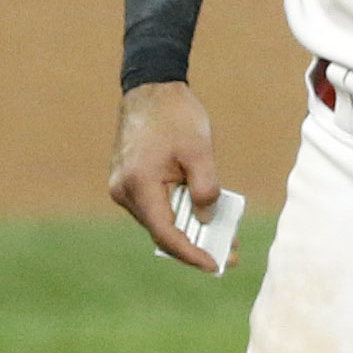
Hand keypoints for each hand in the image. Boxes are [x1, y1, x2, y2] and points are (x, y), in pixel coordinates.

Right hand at [112, 82, 221, 268]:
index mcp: (139, 184)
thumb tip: (207, 220)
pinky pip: (156, 206)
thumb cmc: (175, 115)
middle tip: (229, 256)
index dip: (191, 253)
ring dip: (189, 229)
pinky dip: (179, 213)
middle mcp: (124, 191)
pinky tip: (205, 216)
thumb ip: (206, 188)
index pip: (166, 233)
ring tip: (225, 236)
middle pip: (162, 231)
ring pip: (159, 220)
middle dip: (196, 245)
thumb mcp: (200, 150)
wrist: (150, 88)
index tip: (214, 265)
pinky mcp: (128, 182)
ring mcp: (123, 188)